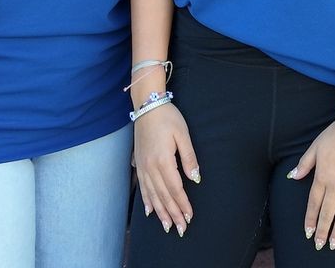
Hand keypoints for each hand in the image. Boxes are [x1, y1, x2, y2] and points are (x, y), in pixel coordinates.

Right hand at [133, 103, 198, 236]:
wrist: (147, 105)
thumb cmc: (168, 118)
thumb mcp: (183, 135)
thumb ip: (189, 158)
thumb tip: (195, 179)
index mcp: (163, 160)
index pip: (175, 188)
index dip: (182, 204)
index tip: (190, 217)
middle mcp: (150, 167)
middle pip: (163, 196)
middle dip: (173, 214)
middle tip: (181, 229)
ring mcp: (142, 166)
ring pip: (152, 195)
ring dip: (160, 212)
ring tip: (166, 226)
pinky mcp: (139, 164)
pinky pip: (142, 187)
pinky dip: (146, 200)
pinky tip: (150, 211)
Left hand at [289, 105, 334, 250]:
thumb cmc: (334, 134)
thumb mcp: (314, 148)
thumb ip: (304, 165)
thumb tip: (292, 177)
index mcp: (321, 178)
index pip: (313, 204)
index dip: (310, 220)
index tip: (308, 233)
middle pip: (327, 214)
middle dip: (322, 231)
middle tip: (320, 245)